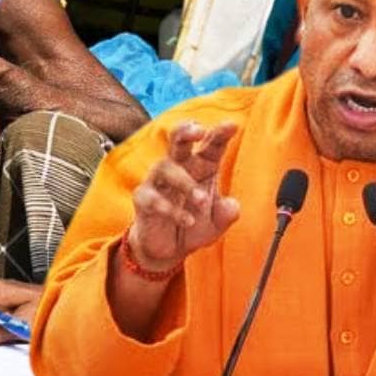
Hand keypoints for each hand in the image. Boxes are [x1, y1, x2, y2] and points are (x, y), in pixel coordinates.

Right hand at [126, 122, 239, 270]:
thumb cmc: (194, 225)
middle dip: (186, 131)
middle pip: (178, 140)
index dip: (220, 134)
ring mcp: (157, 181)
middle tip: (199, 131)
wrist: (168, 250)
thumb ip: (227, 213)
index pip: (211, 146)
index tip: (232, 125)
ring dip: (185, 183)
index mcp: (201, 166)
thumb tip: (232, 206)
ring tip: (201, 201)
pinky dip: (171, 209)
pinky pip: (153, 197)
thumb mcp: (217, 222)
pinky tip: (188, 220)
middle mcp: (178, 167)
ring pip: (166, 168)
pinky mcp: (143, 199)